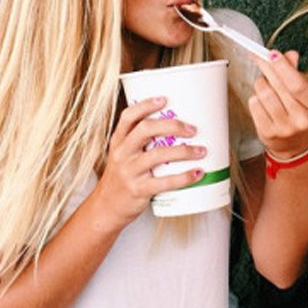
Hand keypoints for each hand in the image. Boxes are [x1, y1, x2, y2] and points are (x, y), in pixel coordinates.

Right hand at [92, 97, 205, 227]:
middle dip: (172, 126)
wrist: (106, 207)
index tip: (165, 99)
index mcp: (118, 142)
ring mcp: (130, 171)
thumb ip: (142, 143)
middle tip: (192, 129)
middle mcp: (122, 153)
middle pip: (146, 131)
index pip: (128, 117)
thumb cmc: (122, 178)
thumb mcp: (123, 156)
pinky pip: (165, 182)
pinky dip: (184, 177)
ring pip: (158, 155)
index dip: (146, 105)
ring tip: (201, 150)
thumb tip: (178, 130)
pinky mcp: (139, 189)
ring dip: (184, 151)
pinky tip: (197, 173)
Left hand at [249, 50, 307, 158]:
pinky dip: (256, 97)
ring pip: (264, 93)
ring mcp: (285, 128)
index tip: (272, 54)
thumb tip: (289, 55)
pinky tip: (263, 100)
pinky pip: (255, 105)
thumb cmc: (301, 113)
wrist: (295, 145)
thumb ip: (296, 72)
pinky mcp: (269, 133)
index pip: (297, 84)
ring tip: (265, 84)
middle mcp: (303, 119)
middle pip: (279, 86)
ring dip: (261, 83)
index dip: (283, 67)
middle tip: (259, 57)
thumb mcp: (305, 94)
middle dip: (267, 67)